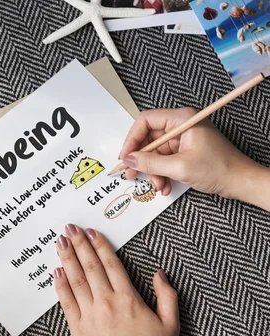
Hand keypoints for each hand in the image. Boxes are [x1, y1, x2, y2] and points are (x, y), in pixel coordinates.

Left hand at [54, 225, 178, 335]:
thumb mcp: (171, 324)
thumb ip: (167, 296)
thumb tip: (159, 273)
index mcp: (128, 298)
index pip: (111, 264)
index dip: (99, 245)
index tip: (91, 232)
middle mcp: (106, 301)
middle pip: (90, 266)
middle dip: (79, 244)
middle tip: (70, 228)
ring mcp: (89, 313)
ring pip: (75, 279)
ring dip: (67, 258)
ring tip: (59, 242)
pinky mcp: (76, 327)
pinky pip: (66, 300)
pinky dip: (60, 284)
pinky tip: (56, 271)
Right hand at [118, 108, 264, 200]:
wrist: (241, 182)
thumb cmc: (220, 169)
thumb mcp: (179, 167)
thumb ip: (150, 163)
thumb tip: (129, 160)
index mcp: (182, 119)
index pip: (146, 121)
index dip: (132, 139)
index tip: (125, 156)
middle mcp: (180, 125)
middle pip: (148, 138)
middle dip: (142, 160)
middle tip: (131, 174)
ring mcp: (182, 138)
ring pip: (154, 153)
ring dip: (152, 171)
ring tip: (157, 185)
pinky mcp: (184, 151)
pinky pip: (164, 160)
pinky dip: (161, 174)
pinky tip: (164, 185)